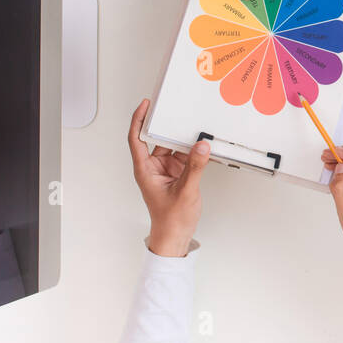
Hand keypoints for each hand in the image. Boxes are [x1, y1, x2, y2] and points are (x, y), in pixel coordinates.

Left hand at [127, 98, 210, 257]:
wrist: (176, 236)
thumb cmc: (170, 220)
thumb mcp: (185, 191)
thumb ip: (194, 167)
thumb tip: (201, 147)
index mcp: (145, 170)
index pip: (136, 139)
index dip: (138, 120)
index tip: (145, 106)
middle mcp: (154, 168)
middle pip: (159, 140)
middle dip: (169, 127)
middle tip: (178, 112)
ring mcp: (167, 171)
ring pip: (175, 148)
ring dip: (186, 141)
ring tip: (198, 131)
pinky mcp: (179, 174)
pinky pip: (187, 158)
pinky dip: (195, 153)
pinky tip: (205, 149)